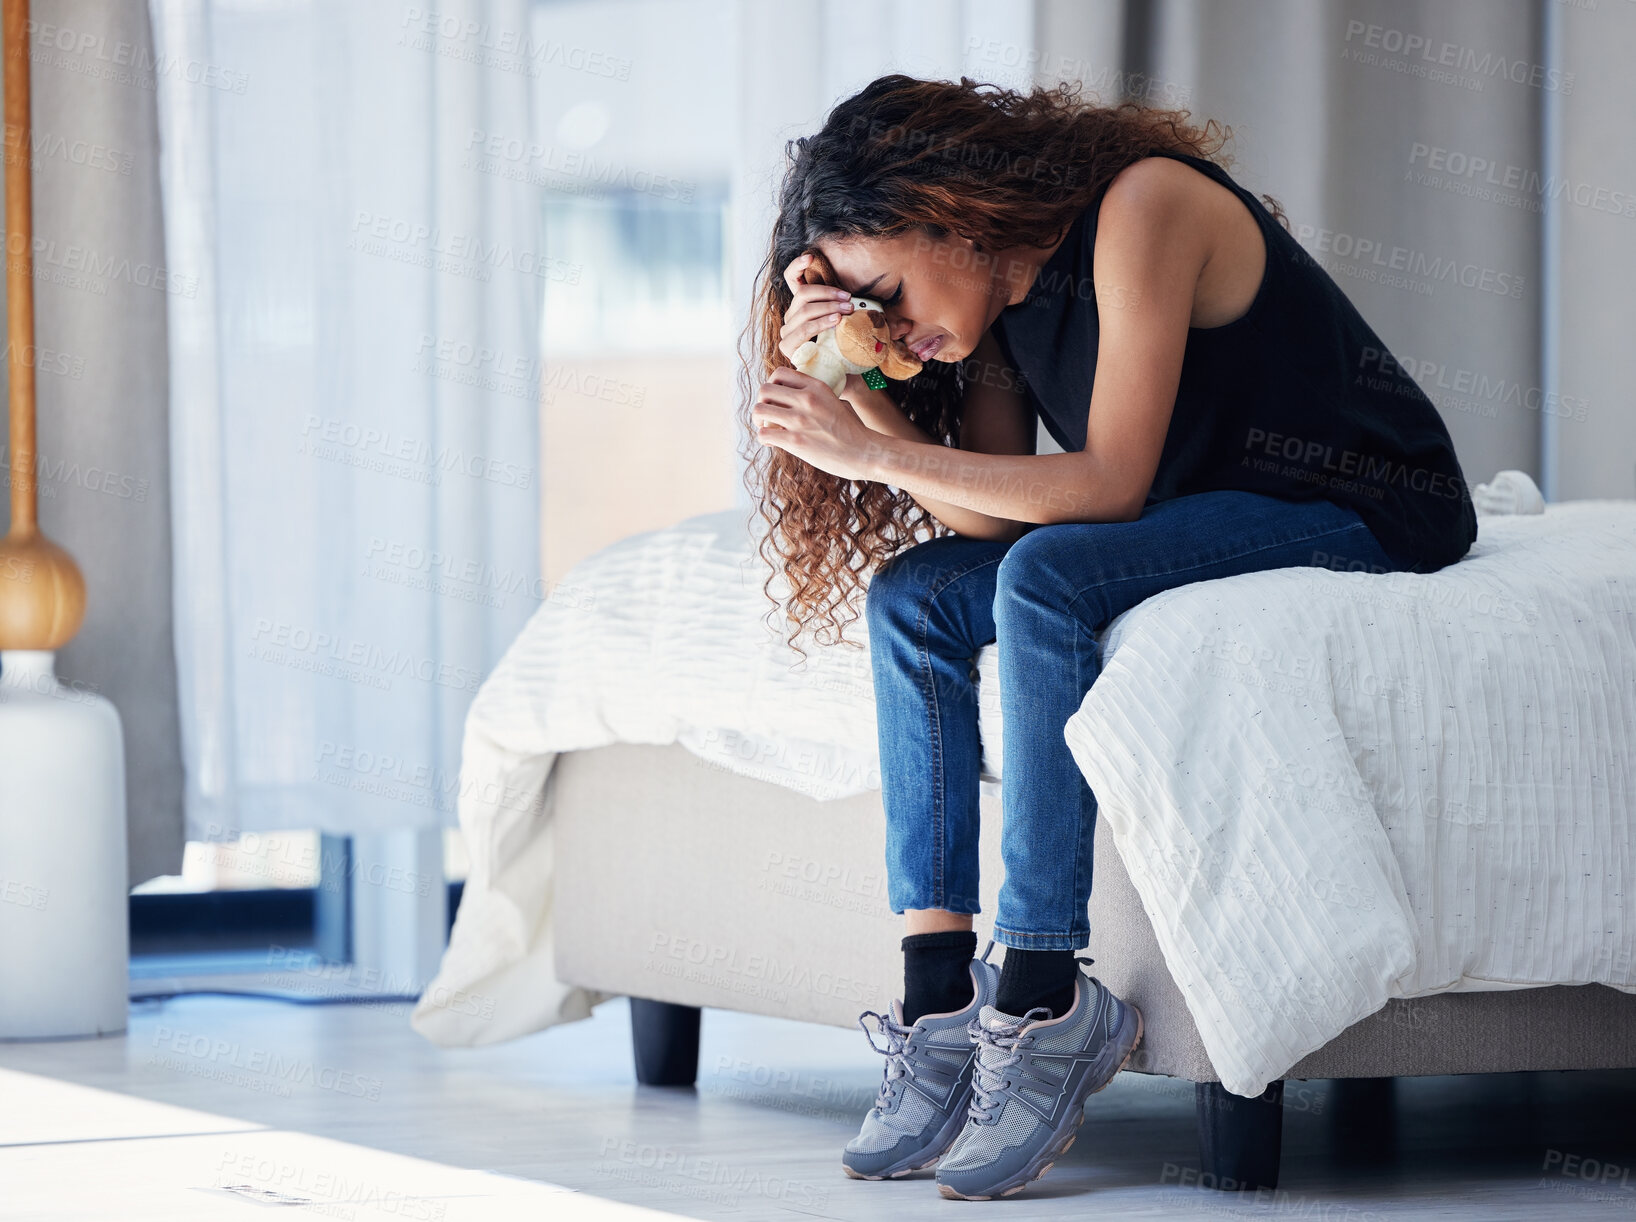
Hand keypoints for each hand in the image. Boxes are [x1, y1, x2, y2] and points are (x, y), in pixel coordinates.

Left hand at [752, 367, 883, 481]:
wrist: (865, 453)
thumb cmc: (849, 431)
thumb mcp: (832, 401)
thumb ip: (812, 395)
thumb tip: (787, 397)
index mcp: (816, 387)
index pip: (778, 373)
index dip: (772, 385)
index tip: (777, 398)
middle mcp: (807, 399)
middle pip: (764, 390)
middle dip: (762, 402)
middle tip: (768, 414)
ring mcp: (800, 420)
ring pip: (759, 410)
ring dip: (759, 420)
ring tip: (768, 428)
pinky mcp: (795, 441)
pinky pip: (763, 433)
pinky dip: (764, 438)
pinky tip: (774, 442)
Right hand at [778, 251, 855, 364]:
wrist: (841, 376)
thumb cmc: (843, 346)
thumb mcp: (845, 319)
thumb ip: (843, 304)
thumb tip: (852, 292)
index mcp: (801, 305)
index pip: (791, 278)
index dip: (797, 265)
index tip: (811, 257)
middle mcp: (791, 316)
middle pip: (802, 294)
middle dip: (827, 293)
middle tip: (848, 299)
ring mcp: (787, 331)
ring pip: (805, 310)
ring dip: (828, 307)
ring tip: (847, 311)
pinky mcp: (788, 346)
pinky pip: (804, 329)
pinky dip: (821, 323)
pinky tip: (836, 321)